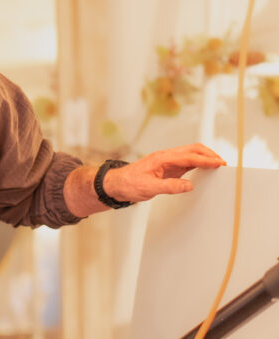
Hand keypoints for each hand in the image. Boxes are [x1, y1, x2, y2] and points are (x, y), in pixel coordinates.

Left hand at [104, 143, 226, 202]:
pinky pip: (186, 162)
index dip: (206, 159)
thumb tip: (189, 185)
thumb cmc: (128, 184)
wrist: (115, 184)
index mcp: (162, 158)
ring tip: (218, 166)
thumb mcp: (148, 188)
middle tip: (223, 164)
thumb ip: (169, 186)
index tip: (219, 163)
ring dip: (205, 158)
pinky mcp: (167, 167)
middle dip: (209, 155)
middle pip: (193, 150)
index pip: (189, 156)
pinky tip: (205, 170)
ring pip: (191, 154)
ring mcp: (167, 161)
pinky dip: (198, 164)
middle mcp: (166, 156)